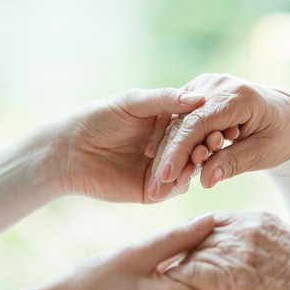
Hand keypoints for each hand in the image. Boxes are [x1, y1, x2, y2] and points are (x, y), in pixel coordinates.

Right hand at [47, 214, 217, 289]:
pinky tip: (160, 272)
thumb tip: (211, 220)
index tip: (213, 229)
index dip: (219, 250)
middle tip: (196, 233)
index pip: (219, 277)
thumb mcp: (137, 253)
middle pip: (210, 289)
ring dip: (191, 274)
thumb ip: (178, 238)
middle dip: (206, 261)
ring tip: (174, 251)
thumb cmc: (92, 282)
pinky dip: (177, 289)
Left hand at [54, 88, 204, 202]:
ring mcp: (161, 170)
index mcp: (166, 122)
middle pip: (195, 148)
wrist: (70, 151)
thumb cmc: (98, 119)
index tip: (219, 122)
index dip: (205, 124)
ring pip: (187, 170)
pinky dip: (178, 183)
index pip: (194, 124)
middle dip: (204, 146)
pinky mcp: (152, 191)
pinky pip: (173, 189)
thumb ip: (165, 99)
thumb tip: (199, 98)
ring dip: (194, 165)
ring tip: (198, 159)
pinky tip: (181, 176)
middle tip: (212, 144)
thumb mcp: (133, 102)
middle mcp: (167, 146)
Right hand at [149, 74, 289, 200]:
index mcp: (237, 96)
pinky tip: (161, 164)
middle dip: (168, 158)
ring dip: (166, 153)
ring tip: (157, 184)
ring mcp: (205, 86)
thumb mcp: (262, 153)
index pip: (197, 123)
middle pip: (182, 123)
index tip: (166, 177)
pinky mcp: (198, 93)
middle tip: (155, 189)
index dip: (179, 151)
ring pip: (176, 122)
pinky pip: (179, 119)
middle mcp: (217, 85)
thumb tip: (205, 181)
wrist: (287, 115)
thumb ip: (233, 163)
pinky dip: (171, 142)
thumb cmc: (280, 135)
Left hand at [165, 211, 289, 289]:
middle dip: (183, 250)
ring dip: (178, 266)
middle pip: (199, 234)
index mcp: (258, 220)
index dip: (198, 236)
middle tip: (167, 264)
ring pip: (192, 251)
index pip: (215, 221)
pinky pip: (191, 272)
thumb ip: (257, 244)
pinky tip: (172, 288)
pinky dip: (179, 279)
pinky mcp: (229, 276)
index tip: (188, 249)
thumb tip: (242, 256)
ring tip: (164, 278)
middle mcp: (245, 229)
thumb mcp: (282, 250)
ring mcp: (236, 251)